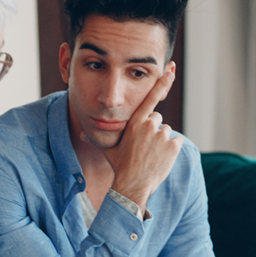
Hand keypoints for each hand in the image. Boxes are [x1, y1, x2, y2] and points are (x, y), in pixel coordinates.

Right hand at [104, 71, 183, 214]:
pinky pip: (176, 143)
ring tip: (152, 155)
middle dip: (153, 130)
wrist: (132, 185)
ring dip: (162, 141)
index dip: (161, 84)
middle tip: (145, 146)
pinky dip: (171, 150)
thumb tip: (79, 133)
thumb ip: (96, 138)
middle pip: (157, 120)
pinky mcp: (173, 147)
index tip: (170, 71)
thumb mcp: (107, 151)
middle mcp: (149, 126)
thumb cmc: (119, 167)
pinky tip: (161, 159)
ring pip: (166, 132)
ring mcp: (162, 136)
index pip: (150, 98)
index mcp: (134, 123)